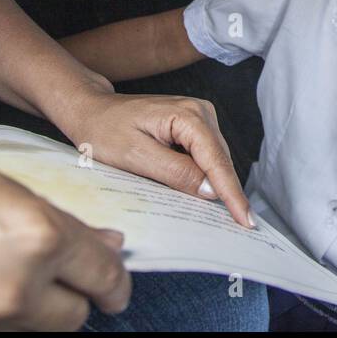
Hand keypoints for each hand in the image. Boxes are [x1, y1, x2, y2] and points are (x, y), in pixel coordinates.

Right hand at [0, 127, 131, 329]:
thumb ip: (58, 221)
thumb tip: (108, 243)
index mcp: (35, 236)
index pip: (104, 275)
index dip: (112, 278)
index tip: (112, 284)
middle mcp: (12, 290)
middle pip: (73, 316)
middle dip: (66, 296)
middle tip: (43, 276)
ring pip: (29, 336)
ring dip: (21, 314)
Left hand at [58, 90, 252, 227]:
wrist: (90, 110)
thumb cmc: (104, 130)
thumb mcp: (135, 156)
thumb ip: (175, 172)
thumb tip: (210, 191)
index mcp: (189, 115)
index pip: (216, 162)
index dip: (232, 194)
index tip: (246, 220)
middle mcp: (201, 112)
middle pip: (221, 162)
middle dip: (228, 193)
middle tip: (240, 227)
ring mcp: (199, 118)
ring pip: (216, 161)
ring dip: (217, 187)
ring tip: (226, 216)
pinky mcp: (192, 128)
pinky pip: (205, 158)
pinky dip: (205, 178)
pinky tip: (203, 196)